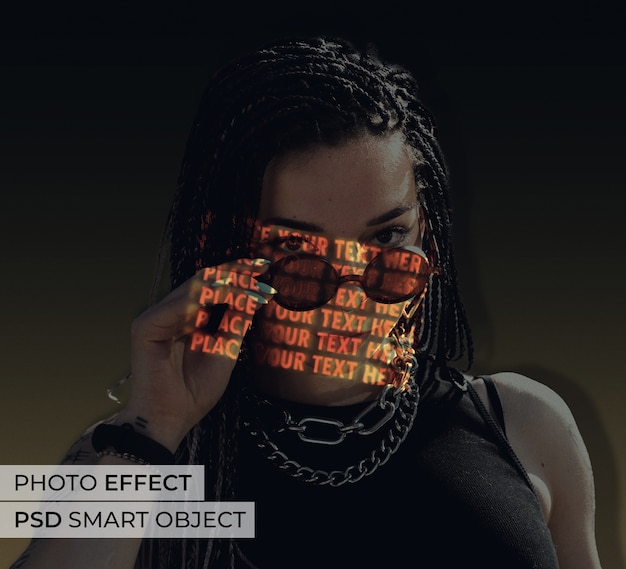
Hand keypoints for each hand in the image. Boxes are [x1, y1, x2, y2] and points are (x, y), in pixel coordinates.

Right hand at [117, 258, 274, 451]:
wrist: (171, 420)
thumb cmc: (194, 391)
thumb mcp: (225, 351)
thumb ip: (235, 322)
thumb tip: (255, 296)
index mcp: (187, 317)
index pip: (213, 286)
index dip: (238, 275)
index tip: (265, 270)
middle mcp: (170, 312)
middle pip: (204, 279)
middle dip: (236, 272)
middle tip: (263, 268)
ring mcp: (156, 317)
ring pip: (195, 287)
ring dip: (228, 284)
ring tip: (254, 286)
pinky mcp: (146, 326)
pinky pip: (179, 304)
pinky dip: (206, 297)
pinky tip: (230, 294)